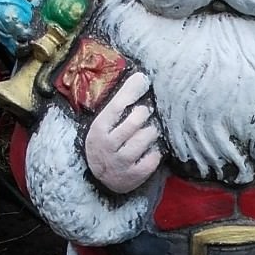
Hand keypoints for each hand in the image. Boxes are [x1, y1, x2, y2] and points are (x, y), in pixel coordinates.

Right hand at [84, 71, 161, 193]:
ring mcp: (120, 162)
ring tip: (150, 130)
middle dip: (144, 114)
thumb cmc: (106, 142)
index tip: (144, 82)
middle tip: (147, 113)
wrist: (98, 178)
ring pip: (145, 138)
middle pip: (134, 122)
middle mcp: (108, 145)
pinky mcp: (133, 175)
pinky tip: (152, 150)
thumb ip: (121, 101)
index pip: (116, 106)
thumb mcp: (105, 123)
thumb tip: (141, 76)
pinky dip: (156, 152)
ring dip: (152, 132)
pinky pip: (153, 158)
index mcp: (99, 129)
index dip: (132, 92)